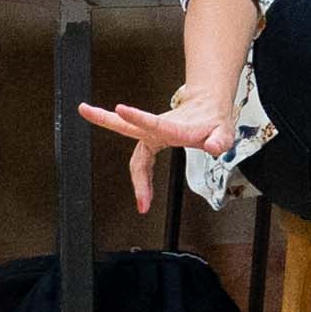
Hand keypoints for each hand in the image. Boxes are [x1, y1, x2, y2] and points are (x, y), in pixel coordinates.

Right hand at [76, 86, 237, 212]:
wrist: (208, 110)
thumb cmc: (214, 120)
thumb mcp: (224, 130)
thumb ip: (221, 139)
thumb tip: (214, 147)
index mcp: (175, 126)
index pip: (155, 123)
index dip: (138, 117)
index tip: (122, 109)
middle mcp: (159, 128)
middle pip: (127, 127)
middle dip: (105, 119)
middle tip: (86, 110)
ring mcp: (153, 134)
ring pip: (136, 155)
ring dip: (136, 179)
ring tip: (142, 202)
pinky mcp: (152, 140)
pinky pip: (141, 160)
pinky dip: (139, 178)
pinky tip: (142, 193)